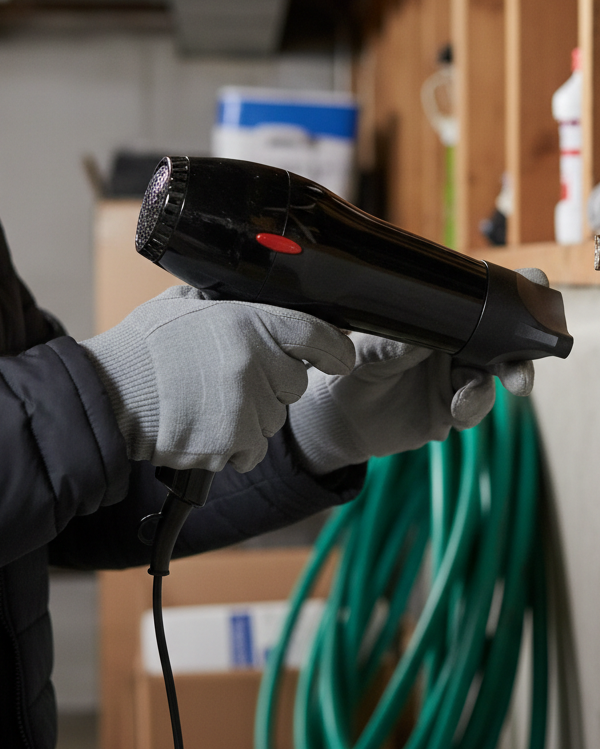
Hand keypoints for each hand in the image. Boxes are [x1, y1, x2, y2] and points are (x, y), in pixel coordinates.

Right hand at [80, 286, 354, 472]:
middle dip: (274, 383)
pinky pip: (253, 449)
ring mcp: (247, 407)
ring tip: (209, 402)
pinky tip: (207, 427)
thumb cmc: (146, 346)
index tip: (340, 358)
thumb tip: (254, 299)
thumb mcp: (189, 303)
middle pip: (295, 383)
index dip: (335, 350)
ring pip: (274, 419)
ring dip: (253, 415)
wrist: (109, 393)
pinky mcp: (231, 443)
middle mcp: (257, 365)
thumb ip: (229, 303)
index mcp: (252, 323)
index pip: (319, 335)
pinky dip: (236, 445)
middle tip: (235, 378)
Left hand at [287, 277, 546, 475]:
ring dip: (499, 381)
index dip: (516, 291)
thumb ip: (392, 344)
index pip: (483, 295)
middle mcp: (456, 339)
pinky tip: (456, 411)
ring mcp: (457, 374)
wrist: (337, 421)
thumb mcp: (365, 351)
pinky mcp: (452, 407)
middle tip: (524, 366)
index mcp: (440, 313)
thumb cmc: (348, 370)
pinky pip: (475, 404)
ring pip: (496, 373)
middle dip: (526, 346)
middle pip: (507, 335)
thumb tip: (418, 338)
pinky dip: (472, 407)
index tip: (536, 291)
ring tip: (478, 396)